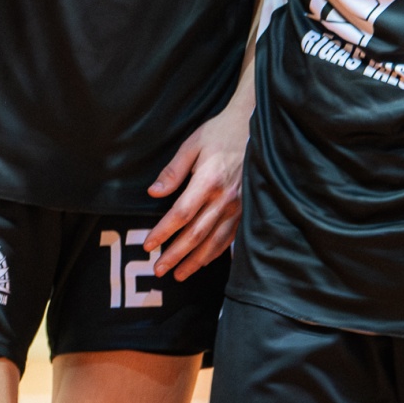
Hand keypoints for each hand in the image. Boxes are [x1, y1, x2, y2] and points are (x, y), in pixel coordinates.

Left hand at [142, 102, 250, 279]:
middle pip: (196, 234)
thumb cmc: (220, 133)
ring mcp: (239, 207)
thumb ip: (173, 171)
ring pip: (214, 241)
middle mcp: (225, 199)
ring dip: (195, 260)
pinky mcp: (247, 210)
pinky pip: (231, 237)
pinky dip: (216, 253)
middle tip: (159, 270)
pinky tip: (205, 262)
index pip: (181, 214)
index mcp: (208, 181)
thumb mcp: (192, 144)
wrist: (254, 128)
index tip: (148, 246)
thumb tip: (154, 192)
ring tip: (179, 274)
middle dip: (176, 255)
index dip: (163, 232)